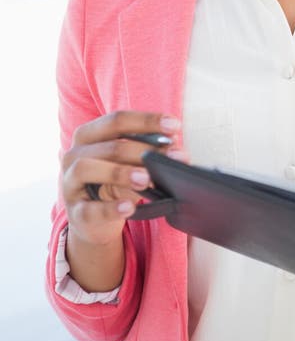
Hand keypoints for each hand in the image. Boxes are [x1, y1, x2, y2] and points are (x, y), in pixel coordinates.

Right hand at [61, 110, 186, 246]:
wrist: (94, 220)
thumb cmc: (114, 182)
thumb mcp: (131, 165)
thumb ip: (150, 156)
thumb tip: (178, 153)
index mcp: (89, 135)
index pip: (118, 120)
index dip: (147, 121)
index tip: (174, 126)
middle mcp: (75, 154)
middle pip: (108, 145)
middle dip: (141, 150)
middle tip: (166, 157)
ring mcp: (70, 183)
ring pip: (87, 168)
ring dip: (119, 172)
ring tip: (145, 179)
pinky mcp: (74, 212)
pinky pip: (88, 209)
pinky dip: (110, 208)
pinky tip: (128, 207)